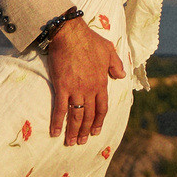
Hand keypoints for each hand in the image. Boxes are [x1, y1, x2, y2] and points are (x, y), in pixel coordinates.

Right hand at [45, 15, 124, 144]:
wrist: (71, 34)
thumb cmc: (89, 40)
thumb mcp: (109, 50)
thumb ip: (116, 64)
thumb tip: (121, 75)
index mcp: (101, 82)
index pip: (103, 107)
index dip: (99, 121)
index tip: (96, 131)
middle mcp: (90, 89)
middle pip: (89, 115)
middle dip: (85, 130)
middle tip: (81, 142)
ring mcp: (76, 89)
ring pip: (76, 116)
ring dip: (73, 131)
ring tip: (71, 142)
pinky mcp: (62, 87)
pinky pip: (60, 109)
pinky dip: (58, 122)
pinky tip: (55, 132)